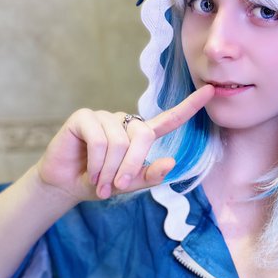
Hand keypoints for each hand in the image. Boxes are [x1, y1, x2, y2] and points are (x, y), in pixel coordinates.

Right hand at [35, 85, 214, 201]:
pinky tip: (90, 172)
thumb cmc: (100, 182)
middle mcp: (125, 122)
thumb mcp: (129, 184)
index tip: (211, 91)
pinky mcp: (84, 117)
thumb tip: (171, 162)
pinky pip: (100, 140)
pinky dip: (97, 163)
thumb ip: (150, 176)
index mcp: (141, 135)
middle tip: (118, 186)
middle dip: (133, 165)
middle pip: (143, 136)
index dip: (190, 106)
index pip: (170, 119)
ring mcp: (104, 116)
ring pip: (119, 143)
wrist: (66, 185)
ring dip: (110, 170)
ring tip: (100, 183)